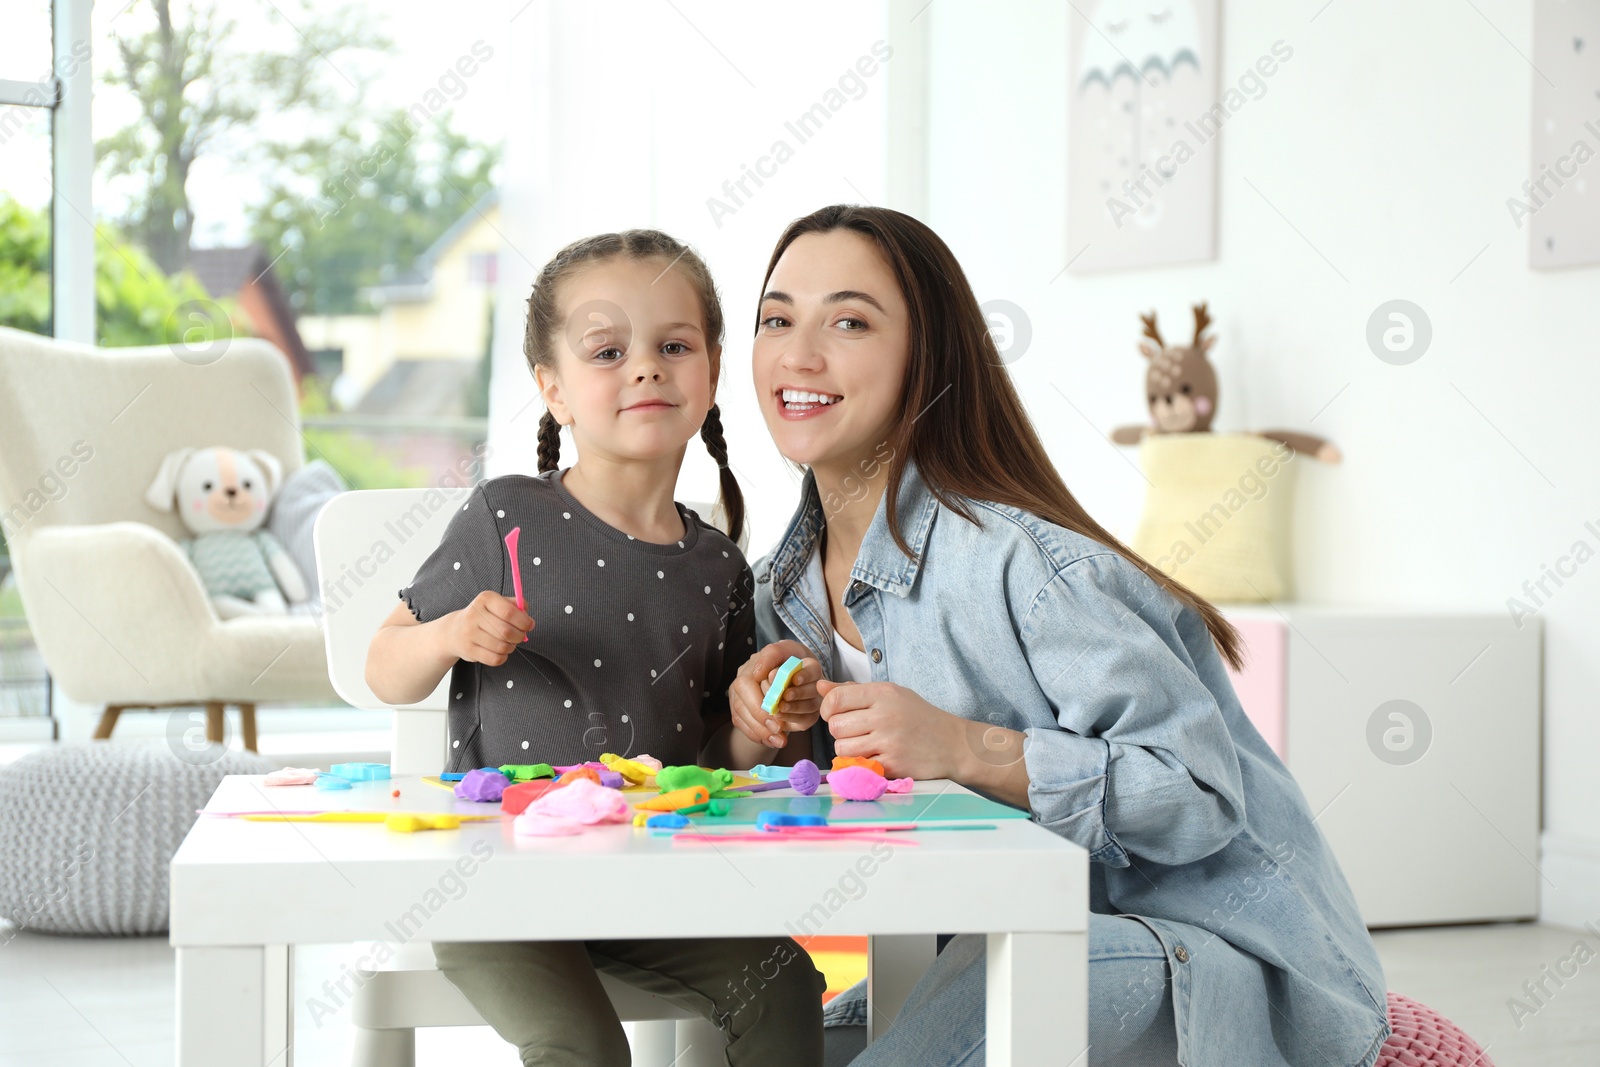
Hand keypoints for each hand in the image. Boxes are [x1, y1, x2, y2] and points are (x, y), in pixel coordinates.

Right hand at [444, 591, 533, 666]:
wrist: (454, 631)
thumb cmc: (484, 616)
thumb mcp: (497, 603)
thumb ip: (515, 605)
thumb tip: (527, 617)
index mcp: (485, 599)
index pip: (509, 612)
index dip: (524, 621)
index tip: (530, 625)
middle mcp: (474, 615)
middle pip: (506, 631)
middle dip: (520, 636)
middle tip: (521, 636)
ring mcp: (469, 633)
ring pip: (502, 646)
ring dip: (511, 647)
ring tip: (509, 643)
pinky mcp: (468, 650)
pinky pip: (495, 659)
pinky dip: (503, 657)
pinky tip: (500, 651)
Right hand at [729, 640, 822, 749]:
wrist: (794, 669)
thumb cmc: (791, 658)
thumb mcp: (787, 649)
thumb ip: (773, 654)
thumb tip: (758, 674)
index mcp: (749, 668)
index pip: (745, 687)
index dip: (759, 707)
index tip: (777, 721)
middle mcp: (740, 682)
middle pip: (740, 707)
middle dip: (760, 723)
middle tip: (780, 733)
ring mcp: (738, 697)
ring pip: (740, 719)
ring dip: (760, 734)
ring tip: (780, 742)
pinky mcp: (742, 711)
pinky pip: (744, 727)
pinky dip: (758, 737)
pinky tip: (772, 742)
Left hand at [818, 680, 968, 779]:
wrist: (954, 744)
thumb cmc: (919, 717)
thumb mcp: (891, 695)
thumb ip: (854, 691)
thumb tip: (820, 686)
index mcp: (882, 693)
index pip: (835, 699)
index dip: (828, 709)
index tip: (835, 715)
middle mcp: (884, 715)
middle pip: (835, 726)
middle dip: (840, 732)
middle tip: (857, 732)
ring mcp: (888, 741)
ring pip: (842, 748)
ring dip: (848, 750)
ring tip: (866, 746)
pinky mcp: (892, 765)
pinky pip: (858, 765)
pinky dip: (863, 764)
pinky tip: (877, 758)